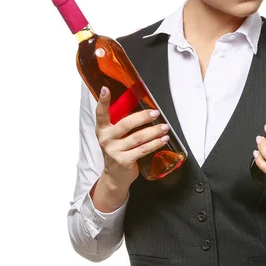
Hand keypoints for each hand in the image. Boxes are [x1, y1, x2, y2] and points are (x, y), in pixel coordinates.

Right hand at [91, 86, 169, 210]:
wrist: (115, 177)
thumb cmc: (118, 151)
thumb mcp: (114, 137)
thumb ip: (121, 124)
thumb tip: (143, 109)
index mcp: (102, 130)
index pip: (100, 113)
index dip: (103, 101)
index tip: (106, 89)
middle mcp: (106, 139)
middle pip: (126, 124)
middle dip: (143, 117)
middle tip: (155, 113)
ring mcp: (114, 151)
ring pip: (138, 137)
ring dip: (154, 131)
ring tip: (164, 127)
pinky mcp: (124, 161)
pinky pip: (143, 150)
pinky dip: (155, 144)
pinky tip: (163, 139)